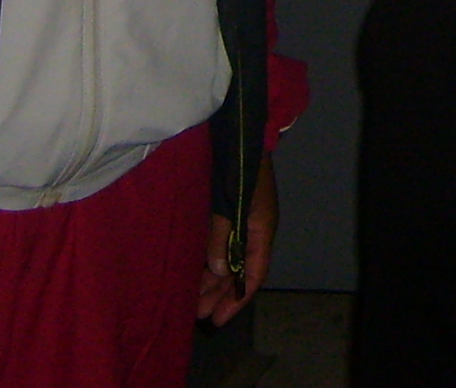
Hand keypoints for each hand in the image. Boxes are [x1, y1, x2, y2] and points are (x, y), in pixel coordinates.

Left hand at [199, 159, 278, 326]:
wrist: (243, 135)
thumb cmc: (241, 169)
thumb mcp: (232, 204)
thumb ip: (223, 237)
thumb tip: (221, 271)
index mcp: (261, 230)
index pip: (253, 274)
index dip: (237, 299)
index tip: (218, 318)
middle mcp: (254, 231)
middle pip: (239, 272)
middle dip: (221, 294)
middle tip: (199, 315)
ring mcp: (242, 222)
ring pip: (229, 260)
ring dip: (214, 280)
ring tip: (194, 299)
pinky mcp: (229, 213)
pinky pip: (221, 246)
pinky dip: (210, 262)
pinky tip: (196, 272)